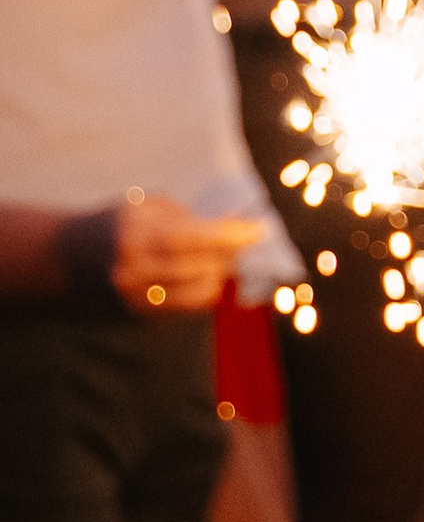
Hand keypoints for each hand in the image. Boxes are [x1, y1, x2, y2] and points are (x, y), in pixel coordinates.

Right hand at [112, 197, 264, 313]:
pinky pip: (189, 306)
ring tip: (220, 256)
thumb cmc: (119, 223)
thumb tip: (237, 224)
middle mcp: (133, 268)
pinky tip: (204, 273)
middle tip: (243, 238)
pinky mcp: (138, 314)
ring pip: (200, 292)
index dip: (230, 235)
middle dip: (230, 252)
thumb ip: (190, 216)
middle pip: (201, 266)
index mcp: (135, 233)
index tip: (259, 229)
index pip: (191, 237)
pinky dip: (204, 289)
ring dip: (220, 273)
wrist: (67, 256)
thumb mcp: (148, 207)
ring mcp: (134, 296)